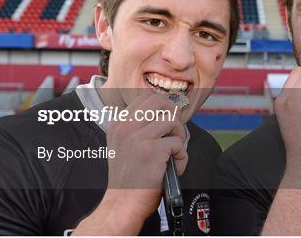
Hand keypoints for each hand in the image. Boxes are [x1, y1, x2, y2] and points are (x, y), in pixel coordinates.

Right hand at [74, 91, 187, 234]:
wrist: (122, 204)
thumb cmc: (129, 177)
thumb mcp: (123, 145)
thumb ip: (138, 127)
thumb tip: (167, 112)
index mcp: (118, 123)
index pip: (147, 96)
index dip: (163, 107)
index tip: (167, 123)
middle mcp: (125, 127)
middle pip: (160, 100)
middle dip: (173, 114)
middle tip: (174, 132)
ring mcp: (137, 138)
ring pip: (172, 119)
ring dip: (180, 135)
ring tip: (175, 150)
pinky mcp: (151, 151)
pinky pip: (178, 143)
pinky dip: (182, 155)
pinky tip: (175, 165)